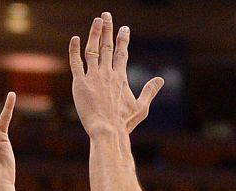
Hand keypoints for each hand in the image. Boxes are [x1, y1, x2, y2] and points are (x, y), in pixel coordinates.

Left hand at [68, 11, 163, 136]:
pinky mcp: (80, 84)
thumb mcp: (141, 107)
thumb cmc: (124, 123)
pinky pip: (76, 63)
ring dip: (94, 34)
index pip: (122, 53)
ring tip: (95, 21)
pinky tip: (75, 39)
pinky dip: (74, 50)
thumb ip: (150, 91)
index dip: (123, 39)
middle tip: (106, 15)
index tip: (124, 28)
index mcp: (120, 77)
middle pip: (107, 46)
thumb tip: (161, 80)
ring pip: (92, 50)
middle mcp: (107, 73)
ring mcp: (93, 77)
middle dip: (107, 29)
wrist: (107, 131)